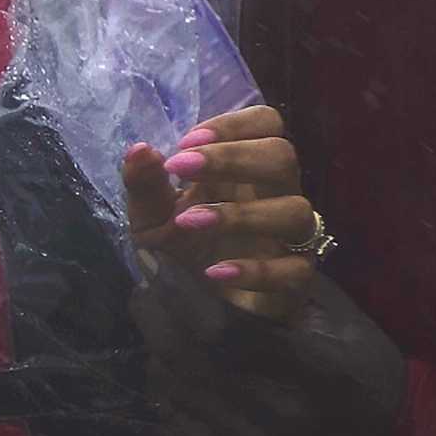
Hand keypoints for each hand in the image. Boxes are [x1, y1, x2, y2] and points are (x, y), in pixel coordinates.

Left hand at [118, 104, 319, 322]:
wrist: (194, 311)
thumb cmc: (182, 251)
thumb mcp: (150, 217)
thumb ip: (145, 185)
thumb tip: (139, 149)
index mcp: (244, 171)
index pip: (267, 124)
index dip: (234, 125)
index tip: (188, 142)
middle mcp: (274, 196)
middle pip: (283, 157)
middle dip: (233, 157)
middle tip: (181, 167)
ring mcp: (288, 238)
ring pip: (296, 210)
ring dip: (240, 212)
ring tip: (189, 221)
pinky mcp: (294, 280)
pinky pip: (294, 270)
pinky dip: (255, 270)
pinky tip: (215, 272)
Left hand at [132, 254, 409, 435]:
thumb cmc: (365, 379)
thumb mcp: (351, 327)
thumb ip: (296, 290)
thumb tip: (230, 248)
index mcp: (317, 372)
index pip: (223, 330)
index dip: (180, 294)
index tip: (158, 265)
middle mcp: (280, 416)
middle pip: (187, 359)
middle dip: (155, 315)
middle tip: (144, 289)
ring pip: (174, 390)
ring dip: (155, 350)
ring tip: (157, 323)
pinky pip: (176, 424)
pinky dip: (166, 391)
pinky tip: (171, 369)